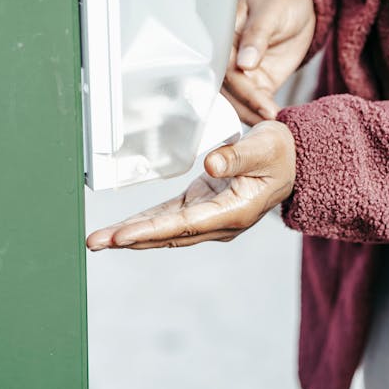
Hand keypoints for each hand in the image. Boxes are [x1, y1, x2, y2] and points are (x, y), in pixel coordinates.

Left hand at [86, 121, 295, 250]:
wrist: (293, 161)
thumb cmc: (280, 152)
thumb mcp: (265, 146)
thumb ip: (238, 154)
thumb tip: (211, 162)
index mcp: (234, 212)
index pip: (184, 225)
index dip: (150, 230)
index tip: (121, 236)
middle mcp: (219, 222)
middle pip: (167, 234)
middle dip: (129, 238)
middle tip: (95, 242)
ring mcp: (209, 218)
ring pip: (164, 230)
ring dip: (132, 234)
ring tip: (99, 240)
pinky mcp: (202, 207)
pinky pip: (169, 219)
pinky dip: (145, 223)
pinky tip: (122, 228)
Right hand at [222, 0, 314, 124]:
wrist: (297, 4)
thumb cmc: (280, 0)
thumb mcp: (271, 11)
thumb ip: (257, 36)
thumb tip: (244, 63)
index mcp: (223, 35)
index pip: (224, 65)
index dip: (239, 84)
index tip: (259, 100)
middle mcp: (227, 56)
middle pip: (228, 88)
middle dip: (246, 105)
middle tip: (269, 116)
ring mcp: (241, 72)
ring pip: (238, 100)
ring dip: (253, 113)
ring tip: (274, 122)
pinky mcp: (256, 82)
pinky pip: (254, 102)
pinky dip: (262, 112)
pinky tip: (275, 120)